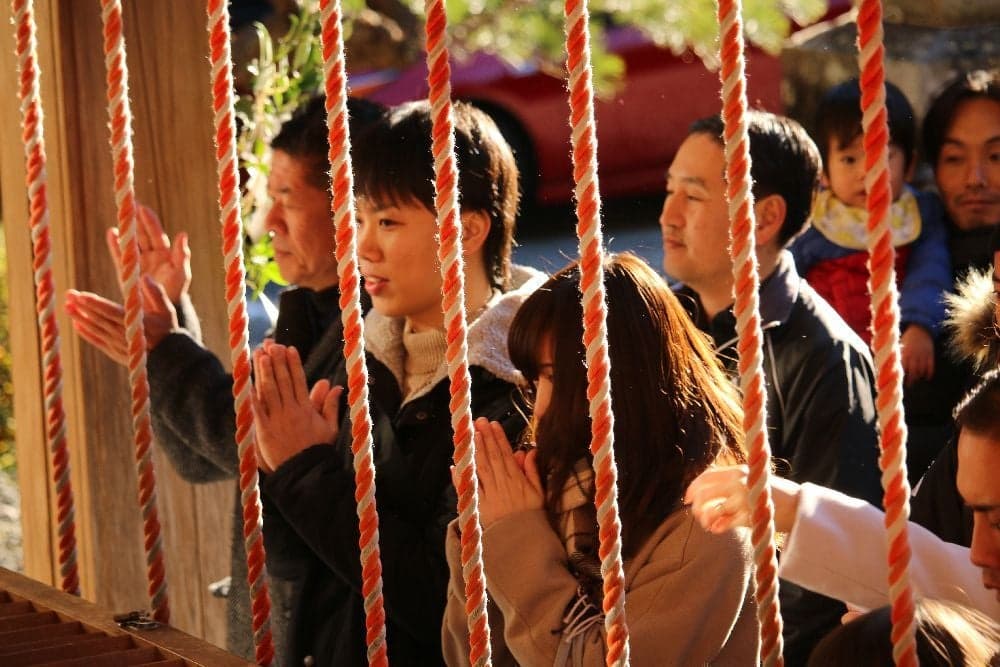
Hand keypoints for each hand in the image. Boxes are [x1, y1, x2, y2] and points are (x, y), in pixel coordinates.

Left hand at [65, 276, 177, 364]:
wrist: (170, 361)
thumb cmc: (169, 333)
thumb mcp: (168, 311)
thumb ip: (156, 294)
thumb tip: (144, 277)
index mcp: (134, 322)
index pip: (110, 311)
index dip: (94, 303)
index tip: (80, 295)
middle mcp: (122, 334)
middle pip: (98, 318)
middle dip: (81, 306)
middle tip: (68, 294)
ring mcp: (117, 344)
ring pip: (95, 329)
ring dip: (80, 318)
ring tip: (67, 307)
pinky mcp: (116, 352)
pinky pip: (98, 342)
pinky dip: (87, 334)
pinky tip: (77, 325)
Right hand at [106, 204, 190, 303]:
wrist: (161, 310)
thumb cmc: (175, 291)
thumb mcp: (181, 274)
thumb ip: (181, 255)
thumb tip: (182, 234)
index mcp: (164, 253)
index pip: (155, 233)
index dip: (148, 220)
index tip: (141, 207)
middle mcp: (150, 255)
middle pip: (141, 233)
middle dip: (135, 219)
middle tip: (129, 203)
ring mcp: (138, 262)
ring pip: (130, 241)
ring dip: (126, 229)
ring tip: (120, 216)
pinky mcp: (127, 271)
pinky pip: (120, 255)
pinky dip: (115, 245)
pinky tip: (111, 233)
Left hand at [252, 344, 340, 472]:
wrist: (304, 473)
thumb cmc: (317, 450)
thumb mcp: (329, 427)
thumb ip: (331, 405)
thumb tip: (335, 385)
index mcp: (306, 409)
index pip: (299, 381)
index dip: (293, 364)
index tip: (290, 348)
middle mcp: (291, 411)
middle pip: (282, 382)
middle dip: (277, 362)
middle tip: (272, 345)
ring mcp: (276, 420)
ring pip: (269, 391)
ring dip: (264, 372)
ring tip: (260, 355)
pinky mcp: (263, 430)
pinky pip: (256, 410)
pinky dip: (251, 396)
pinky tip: (247, 382)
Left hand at [459, 417, 542, 527]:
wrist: (523, 541)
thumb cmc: (533, 516)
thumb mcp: (540, 492)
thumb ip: (533, 471)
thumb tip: (528, 451)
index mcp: (517, 480)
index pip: (506, 455)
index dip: (498, 438)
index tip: (493, 424)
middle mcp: (502, 485)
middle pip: (491, 458)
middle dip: (485, 438)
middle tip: (479, 422)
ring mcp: (490, 495)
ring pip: (481, 469)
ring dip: (475, 450)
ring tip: (471, 435)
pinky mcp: (480, 506)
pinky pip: (469, 489)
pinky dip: (462, 477)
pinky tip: (455, 464)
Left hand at [685, 465, 800, 534]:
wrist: (798, 505)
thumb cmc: (771, 493)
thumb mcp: (751, 479)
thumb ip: (730, 482)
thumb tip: (704, 491)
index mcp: (738, 471)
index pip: (707, 475)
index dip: (693, 487)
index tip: (687, 498)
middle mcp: (739, 483)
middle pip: (705, 493)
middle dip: (696, 505)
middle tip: (695, 514)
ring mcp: (744, 499)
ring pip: (713, 510)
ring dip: (705, 519)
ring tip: (707, 524)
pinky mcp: (750, 516)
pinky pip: (725, 523)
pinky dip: (717, 527)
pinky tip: (715, 529)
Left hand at [900, 324, 934, 384]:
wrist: (920, 329)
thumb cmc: (907, 338)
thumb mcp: (900, 344)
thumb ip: (897, 354)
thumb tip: (887, 364)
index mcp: (905, 353)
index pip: (902, 367)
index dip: (901, 375)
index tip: (898, 381)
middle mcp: (914, 355)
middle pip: (913, 371)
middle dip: (911, 379)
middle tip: (909, 384)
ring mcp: (923, 355)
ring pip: (922, 370)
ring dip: (919, 376)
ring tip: (916, 379)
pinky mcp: (930, 354)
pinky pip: (930, 366)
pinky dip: (929, 372)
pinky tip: (927, 377)